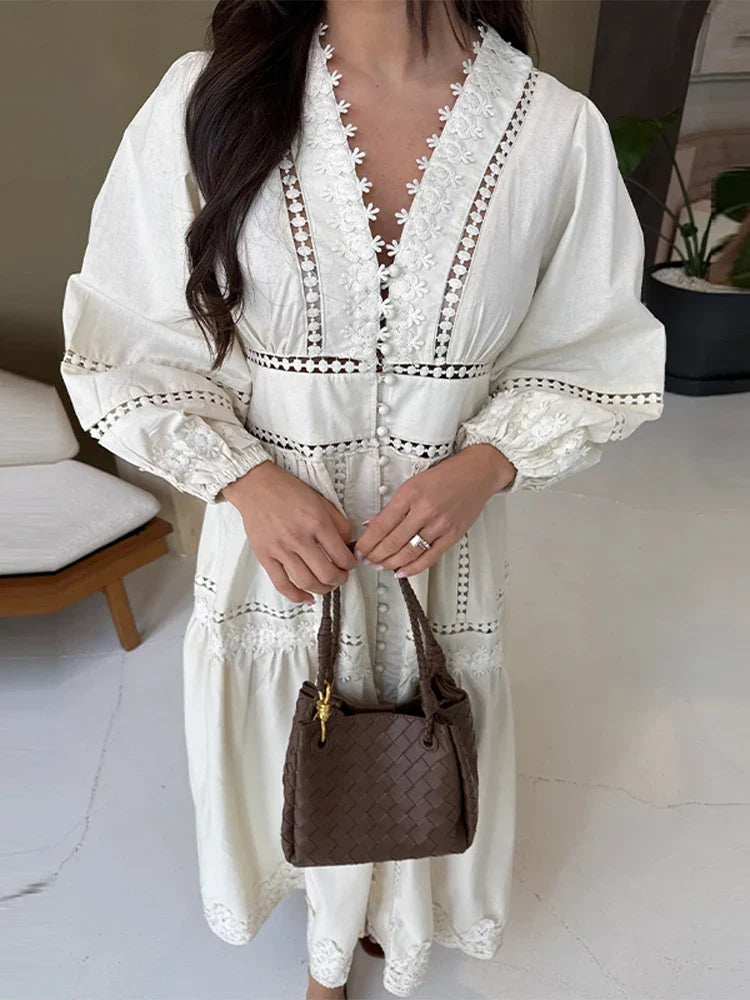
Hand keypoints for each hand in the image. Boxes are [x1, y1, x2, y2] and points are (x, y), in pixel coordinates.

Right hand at [221, 461, 357, 603]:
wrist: (256, 486)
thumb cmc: (288, 491)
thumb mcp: (321, 501)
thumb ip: (338, 523)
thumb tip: (347, 546)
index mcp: (317, 522)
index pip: (341, 555)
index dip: (350, 565)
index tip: (350, 564)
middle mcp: (300, 538)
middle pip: (327, 573)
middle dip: (340, 580)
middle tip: (341, 577)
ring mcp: (281, 549)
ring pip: (307, 582)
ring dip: (323, 589)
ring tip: (327, 585)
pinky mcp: (265, 556)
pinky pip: (282, 584)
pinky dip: (297, 596)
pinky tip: (307, 598)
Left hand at [354, 444, 515, 577]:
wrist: (477, 474)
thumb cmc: (445, 476)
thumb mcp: (413, 484)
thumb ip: (394, 507)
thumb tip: (373, 526)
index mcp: (411, 494)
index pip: (382, 525)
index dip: (367, 542)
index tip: (359, 550)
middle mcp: (425, 510)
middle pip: (393, 541)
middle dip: (375, 555)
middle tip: (366, 561)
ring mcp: (440, 524)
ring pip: (409, 552)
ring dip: (391, 563)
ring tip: (380, 566)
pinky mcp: (453, 535)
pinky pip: (430, 557)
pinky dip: (413, 568)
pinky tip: (401, 572)